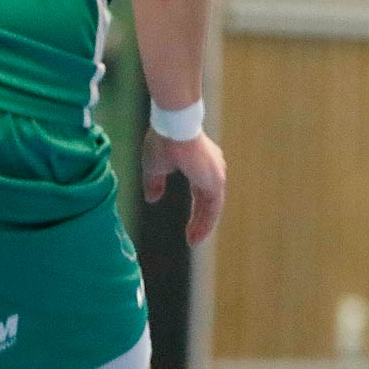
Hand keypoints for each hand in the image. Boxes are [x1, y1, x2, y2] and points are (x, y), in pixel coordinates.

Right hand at [141, 129, 225, 245]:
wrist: (173, 127)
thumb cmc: (164, 141)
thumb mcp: (155, 167)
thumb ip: (154, 183)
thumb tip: (152, 199)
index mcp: (200, 165)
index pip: (200, 192)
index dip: (195, 210)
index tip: (188, 225)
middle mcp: (212, 170)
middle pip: (208, 201)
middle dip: (200, 220)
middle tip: (192, 237)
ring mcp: (216, 176)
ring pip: (212, 207)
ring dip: (202, 226)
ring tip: (192, 241)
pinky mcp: (215, 182)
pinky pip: (213, 209)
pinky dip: (206, 223)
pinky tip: (196, 236)